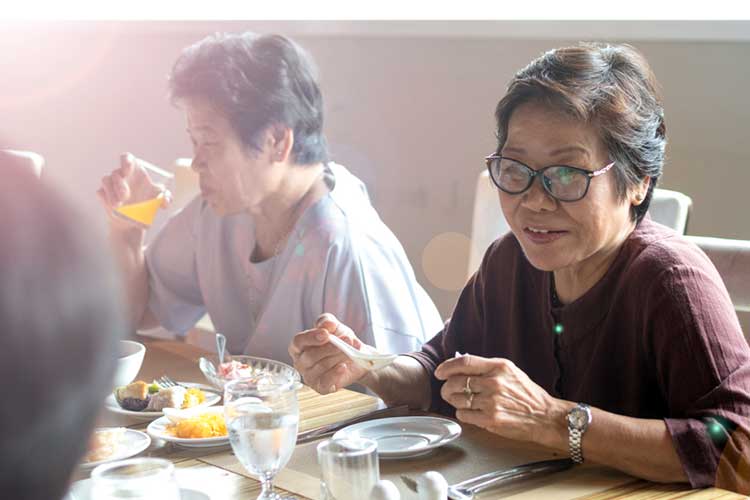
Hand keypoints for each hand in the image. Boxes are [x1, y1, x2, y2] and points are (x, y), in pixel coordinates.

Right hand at [96, 153, 170, 230]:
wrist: (133, 219)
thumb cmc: (147, 203)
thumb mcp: (159, 200)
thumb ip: (166, 198)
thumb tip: (165, 200)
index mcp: (134, 170)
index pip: (127, 158)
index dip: (125, 161)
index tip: (127, 171)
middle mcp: (121, 175)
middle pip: (116, 173)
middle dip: (119, 184)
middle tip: (125, 196)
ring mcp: (110, 184)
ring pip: (106, 181)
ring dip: (111, 193)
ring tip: (118, 205)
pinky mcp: (103, 194)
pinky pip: (101, 193)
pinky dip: (105, 199)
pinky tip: (111, 206)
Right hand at [288, 313, 368, 394]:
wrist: (357, 356)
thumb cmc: (340, 340)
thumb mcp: (334, 326)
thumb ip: (326, 321)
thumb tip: (327, 325)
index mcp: (299, 346)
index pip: (298, 342)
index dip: (311, 337)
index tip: (326, 334)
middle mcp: (301, 362)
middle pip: (310, 356)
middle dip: (330, 347)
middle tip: (347, 339)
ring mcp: (309, 376)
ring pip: (321, 366)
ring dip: (338, 356)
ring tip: (350, 351)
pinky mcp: (321, 387)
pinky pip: (325, 382)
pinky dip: (335, 374)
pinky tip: (343, 367)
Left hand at [435, 355, 567, 446]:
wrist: (545, 416)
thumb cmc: (527, 394)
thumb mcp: (510, 371)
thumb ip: (487, 368)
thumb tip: (461, 366)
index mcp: (498, 367)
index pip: (464, 362)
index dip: (447, 367)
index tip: (440, 372)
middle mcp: (494, 383)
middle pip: (456, 382)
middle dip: (446, 387)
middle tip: (447, 390)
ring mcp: (491, 402)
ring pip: (457, 400)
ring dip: (455, 401)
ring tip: (461, 402)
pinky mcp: (491, 419)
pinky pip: (464, 415)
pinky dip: (462, 414)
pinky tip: (470, 412)